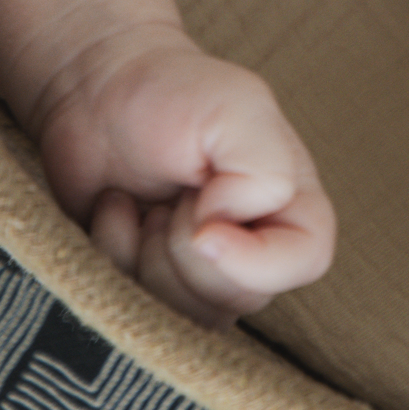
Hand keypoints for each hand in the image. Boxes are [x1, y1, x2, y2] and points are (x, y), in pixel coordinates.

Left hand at [33, 25, 335, 327]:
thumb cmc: (174, 92)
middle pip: (236, 297)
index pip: (307, 261)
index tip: (204, 224)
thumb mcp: (237, 107)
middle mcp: (253, 247)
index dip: (255, 259)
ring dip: (146, 254)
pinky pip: (129, 312)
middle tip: (175, 192)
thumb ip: (264, 172)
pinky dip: (112, 255)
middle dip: (185, 247)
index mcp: (290, 201)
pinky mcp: (146, 290)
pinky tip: (117, 212)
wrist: (100, 90)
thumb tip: (221, 237)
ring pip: (182, 319)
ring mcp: (198, 277)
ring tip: (145, 201)